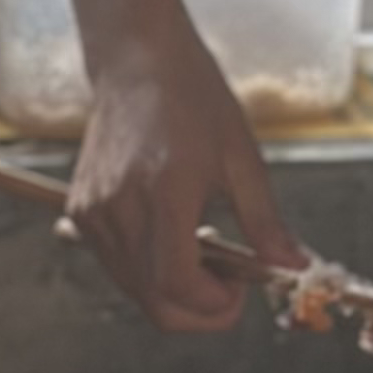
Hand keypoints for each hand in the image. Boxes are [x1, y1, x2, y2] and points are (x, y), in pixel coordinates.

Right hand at [66, 21, 299, 329]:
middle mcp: (119, 208)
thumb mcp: (242, 158)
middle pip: (154, 302)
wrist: (138, 62)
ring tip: (204, 250)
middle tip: (229, 284)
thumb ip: (265, 222)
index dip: (215, 306)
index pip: (177, 286)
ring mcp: (94, 213)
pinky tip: (174, 237)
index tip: (241, 290)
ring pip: (134, 290)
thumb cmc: (193, 99)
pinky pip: (117, 266)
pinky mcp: (81, 212)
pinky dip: (148, 270)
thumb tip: (291, 266)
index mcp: (164, 192)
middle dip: (198, 310)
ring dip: (174, 290)